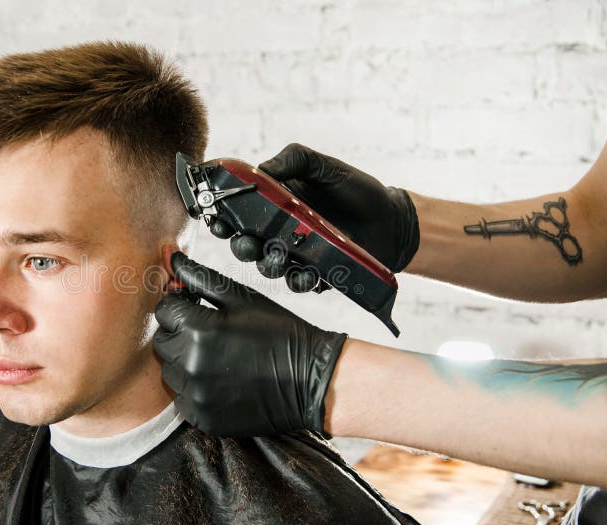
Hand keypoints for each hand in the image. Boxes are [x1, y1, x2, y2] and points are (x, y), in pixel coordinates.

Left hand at [153, 251, 346, 436]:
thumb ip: (200, 278)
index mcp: (199, 330)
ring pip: (169, 372)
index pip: (164, 311)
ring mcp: (196, 395)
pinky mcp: (202, 418)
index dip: (180, 307)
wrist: (311, 380)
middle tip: (210, 334)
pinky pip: (182, 399)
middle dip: (179, 334)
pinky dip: (195, 390)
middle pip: (162, 342)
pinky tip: (222, 382)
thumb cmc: (279, 332)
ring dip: (184, 363)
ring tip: (218, 359)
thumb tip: (171, 258)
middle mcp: (191, 364)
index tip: (198, 310)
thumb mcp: (241, 298)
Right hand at [210, 143, 419, 289]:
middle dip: (239, 244)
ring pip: (267, 265)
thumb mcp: (323, 166)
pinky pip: (298, 282)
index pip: (238, 211)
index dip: (222, 215)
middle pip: (246, 243)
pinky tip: (306, 274)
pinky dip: (298, 280)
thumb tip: (260, 169)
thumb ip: (293, 160)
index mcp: (274, 204)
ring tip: (278, 256)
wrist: (392, 219)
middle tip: (245, 240)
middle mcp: (279, 232)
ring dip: (267, 263)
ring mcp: (296, 255)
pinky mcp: (315, 275)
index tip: (214, 217)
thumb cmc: (356, 190)